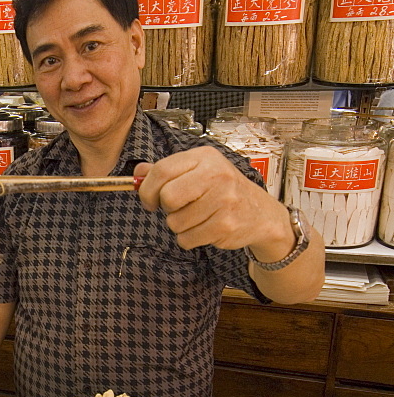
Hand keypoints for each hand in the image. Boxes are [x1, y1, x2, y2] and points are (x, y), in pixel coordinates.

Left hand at [135, 147, 293, 258]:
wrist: (261, 214)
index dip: (147, 189)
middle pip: (168, 196)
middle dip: (166, 208)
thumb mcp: (198, 172)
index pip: (162, 170)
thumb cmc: (224, 191)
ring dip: (179, 226)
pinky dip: (189, 239)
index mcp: (204, 157)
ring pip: (175, 222)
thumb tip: (137, 173)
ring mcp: (223, 200)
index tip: (148, 200)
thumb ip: (167, 171)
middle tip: (176, 209)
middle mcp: (216, 175)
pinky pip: (187, 239)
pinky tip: (205, 229)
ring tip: (197, 218)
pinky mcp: (226, 225)